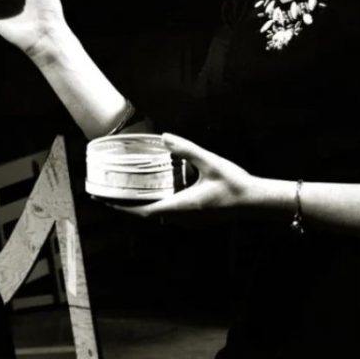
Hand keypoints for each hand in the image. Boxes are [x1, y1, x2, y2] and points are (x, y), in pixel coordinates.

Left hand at [114, 133, 259, 221]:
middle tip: (110, 193)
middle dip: (127, 205)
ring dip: (143, 205)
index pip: (143, 212)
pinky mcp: (196, 219)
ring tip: (128, 191)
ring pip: (159, 215)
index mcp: (180, 207)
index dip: (121, 208)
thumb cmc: (234, 184)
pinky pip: (170, 213)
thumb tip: (165, 137)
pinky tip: (158, 191)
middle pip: (147, 214)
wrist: (255, 201)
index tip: (104, 200)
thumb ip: (187, 150)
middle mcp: (181, 218)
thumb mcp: (210, 162)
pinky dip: (158, 204)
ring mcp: (189, 221)